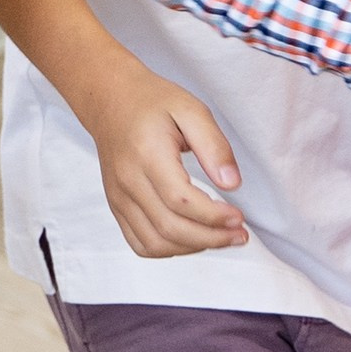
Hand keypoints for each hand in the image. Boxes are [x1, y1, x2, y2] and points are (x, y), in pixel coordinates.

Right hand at [84, 63, 247, 256]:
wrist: (110, 101)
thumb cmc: (152, 103)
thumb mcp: (191, 109)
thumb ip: (214, 146)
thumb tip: (232, 184)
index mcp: (147, 154)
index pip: (181, 201)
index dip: (214, 216)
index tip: (240, 217)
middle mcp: (128, 180)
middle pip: (169, 228)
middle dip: (211, 238)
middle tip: (239, 234)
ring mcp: (119, 197)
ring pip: (155, 244)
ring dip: (193, 248)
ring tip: (221, 238)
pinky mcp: (117, 206)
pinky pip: (141, 244)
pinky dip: (170, 249)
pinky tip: (192, 238)